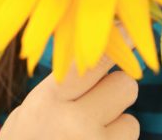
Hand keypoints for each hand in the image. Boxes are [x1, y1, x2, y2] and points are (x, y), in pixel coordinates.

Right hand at [0, 53, 139, 138]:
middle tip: (96, 106)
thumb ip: (62, 86)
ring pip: (131, 124)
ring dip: (117, 130)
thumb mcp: (30, 112)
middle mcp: (76, 124)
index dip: (115, 44)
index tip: (127, 30)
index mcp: (51, 100)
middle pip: (125, 86)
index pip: (94, 59)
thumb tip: (101, 52)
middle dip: (116, 94)